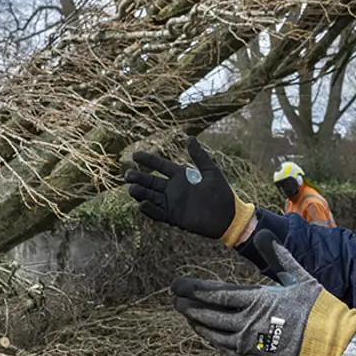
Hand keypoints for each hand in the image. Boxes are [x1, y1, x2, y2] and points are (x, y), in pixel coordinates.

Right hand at [125, 136, 255, 244]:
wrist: (227, 217)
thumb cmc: (222, 193)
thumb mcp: (211, 171)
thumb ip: (199, 156)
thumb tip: (190, 138)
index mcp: (182, 176)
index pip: (161, 166)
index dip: (148, 160)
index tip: (135, 155)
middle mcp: (174, 189)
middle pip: (151, 182)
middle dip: (139, 178)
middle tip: (127, 175)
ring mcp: (173, 203)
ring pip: (151, 196)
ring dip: (141, 193)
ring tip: (131, 189)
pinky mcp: (174, 217)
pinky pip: (158, 213)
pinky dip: (149, 209)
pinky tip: (142, 204)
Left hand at [170, 230, 355, 355]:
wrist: (335, 347)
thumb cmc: (319, 310)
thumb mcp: (299, 278)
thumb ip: (278, 256)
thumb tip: (264, 233)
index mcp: (256, 302)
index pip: (215, 294)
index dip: (193, 289)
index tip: (176, 285)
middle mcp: (248, 326)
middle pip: (209, 316)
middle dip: (189, 307)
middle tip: (175, 300)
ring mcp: (251, 348)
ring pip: (215, 336)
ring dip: (199, 326)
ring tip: (189, 317)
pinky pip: (228, 355)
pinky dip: (216, 345)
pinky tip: (211, 340)